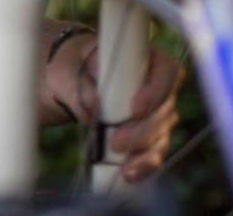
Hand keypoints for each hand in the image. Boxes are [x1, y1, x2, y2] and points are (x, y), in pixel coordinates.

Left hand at [45, 33, 182, 181]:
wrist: (71, 79)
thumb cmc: (73, 65)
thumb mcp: (66, 68)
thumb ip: (77, 86)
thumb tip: (92, 113)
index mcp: (146, 58)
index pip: (167, 71)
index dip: (156, 91)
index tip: (135, 109)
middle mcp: (158, 87)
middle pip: (165, 110)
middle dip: (143, 130)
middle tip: (116, 142)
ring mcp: (157, 114)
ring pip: (162, 135)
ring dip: (143, 152)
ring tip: (122, 164)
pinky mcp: (150, 137)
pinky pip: (154, 153)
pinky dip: (143, 166)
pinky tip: (129, 174)